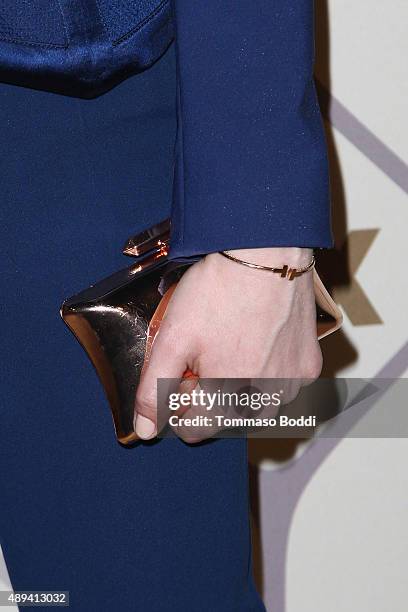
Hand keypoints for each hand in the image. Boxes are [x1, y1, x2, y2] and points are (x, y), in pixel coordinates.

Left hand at [134, 247, 322, 441]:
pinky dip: (269, 371)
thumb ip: (154, 390)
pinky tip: (258, 341)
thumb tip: (147, 429)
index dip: (180, 402)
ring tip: (231, 345)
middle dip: (210, 394)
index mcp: (229, 398)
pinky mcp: (309, 363)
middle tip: (205, 353)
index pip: (196, 429)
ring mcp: (293, 382)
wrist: (266, 252)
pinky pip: (285, 382)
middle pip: (227, 417)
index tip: (180, 376)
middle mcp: (266, 399)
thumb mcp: (173, 338)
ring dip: (241, 386)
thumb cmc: (220, 291)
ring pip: (257, 403)